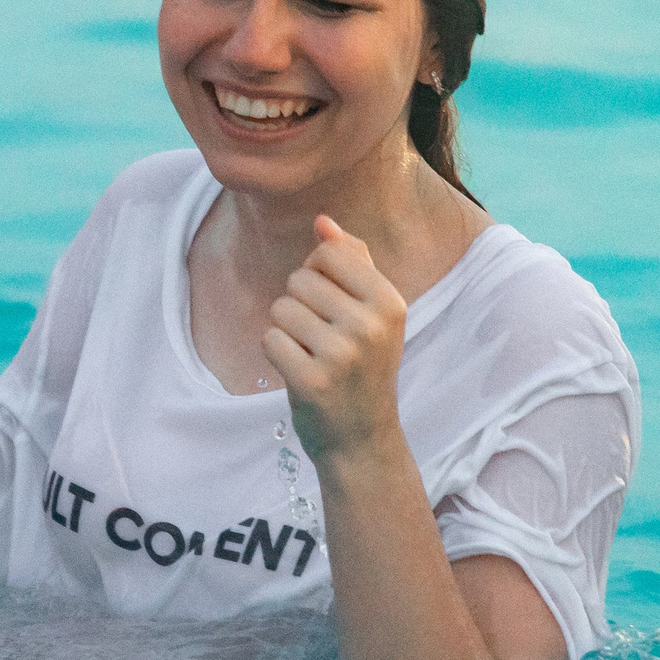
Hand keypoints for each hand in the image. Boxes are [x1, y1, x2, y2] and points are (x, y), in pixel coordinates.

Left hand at [263, 216, 408, 461]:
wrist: (363, 438)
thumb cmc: (364, 367)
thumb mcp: (373, 313)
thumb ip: (352, 262)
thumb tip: (322, 221)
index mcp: (389, 303)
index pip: (328, 253)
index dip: (317, 273)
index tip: (332, 306)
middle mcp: (370, 326)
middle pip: (299, 279)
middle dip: (299, 305)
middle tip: (322, 339)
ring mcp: (341, 355)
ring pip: (280, 308)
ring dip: (286, 330)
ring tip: (311, 354)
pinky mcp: (311, 381)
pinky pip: (269, 339)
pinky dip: (275, 353)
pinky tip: (299, 371)